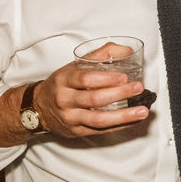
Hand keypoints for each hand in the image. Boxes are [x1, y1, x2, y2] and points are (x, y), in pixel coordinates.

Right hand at [34, 60, 149, 137]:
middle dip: (119, 94)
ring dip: (124, 116)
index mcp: (64, 80)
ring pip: (98, 120)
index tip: (124, 76)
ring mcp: (70, 118)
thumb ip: (99, 55)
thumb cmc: (63, 84)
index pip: (85, 79)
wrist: (38, 107)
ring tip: (142, 111)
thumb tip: (126, 49)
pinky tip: (133, 120)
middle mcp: (65, 100)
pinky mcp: (77, 132)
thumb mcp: (74, 66)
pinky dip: (120, 126)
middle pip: (94, 99)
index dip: (106, 78)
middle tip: (138, 88)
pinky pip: (101, 131)